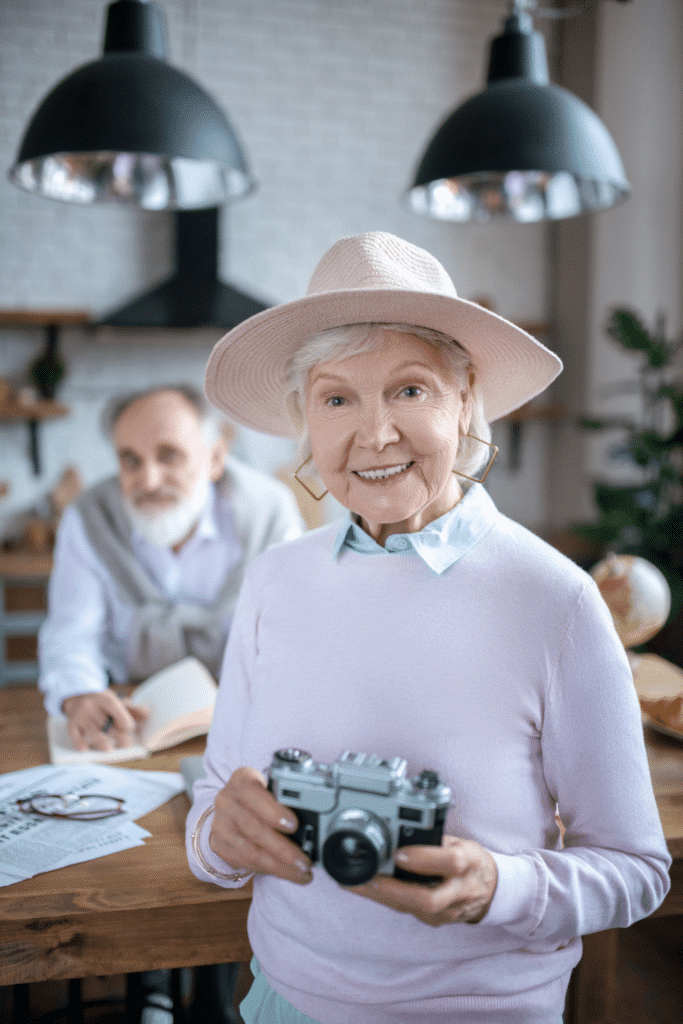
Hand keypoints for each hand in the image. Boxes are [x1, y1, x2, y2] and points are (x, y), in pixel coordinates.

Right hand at [62, 691, 148, 751]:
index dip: (123, 718)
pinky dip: (81, 745)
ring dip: (101, 742)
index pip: (114, 707)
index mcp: (104, 699)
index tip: (130, 728)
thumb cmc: (100, 702)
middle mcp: (91, 707)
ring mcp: (80, 717)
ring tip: (110, 750)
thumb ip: (132, 708)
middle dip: (117, 735)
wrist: (77, 696)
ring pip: (92, 731)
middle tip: (127, 745)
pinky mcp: (71, 727)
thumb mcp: (115, 701)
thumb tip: (147, 714)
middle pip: (106, 723)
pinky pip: (75, 737)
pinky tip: (87, 752)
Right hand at [209, 767, 312, 884]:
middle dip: (283, 848)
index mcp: (241, 781)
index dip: (273, 811)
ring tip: (301, 872)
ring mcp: (221, 825)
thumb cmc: (258, 796)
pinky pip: (246, 863)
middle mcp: (227, 802)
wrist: (229, 807)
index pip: (254, 795)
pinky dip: (269, 870)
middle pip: (254, 829)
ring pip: (250, 852)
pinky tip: (287, 873)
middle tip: (304, 860)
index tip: (294, 824)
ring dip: (279, 866)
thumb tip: (312, 817)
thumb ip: (284, 798)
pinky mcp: (220, 846)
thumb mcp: (267, 787)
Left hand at [349, 836, 497, 925]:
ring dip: (381, 896)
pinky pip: (407, 910)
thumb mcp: (459, 842)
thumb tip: (400, 826)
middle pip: (430, 899)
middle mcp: (459, 891)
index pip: (450, 863)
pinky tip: (364, 888)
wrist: (490, 890)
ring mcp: (448, 911)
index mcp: (468, 863)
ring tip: (355, 882)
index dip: (424, 859)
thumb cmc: (470, 860)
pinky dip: (384, 899)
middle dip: (395, 890)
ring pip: (412, 908)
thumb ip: (434, 839)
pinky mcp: (435, 920)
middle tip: (370, 877)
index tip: (399, 854)